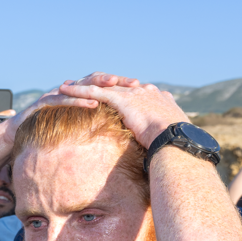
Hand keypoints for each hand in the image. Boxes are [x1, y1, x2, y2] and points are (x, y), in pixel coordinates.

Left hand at [57, 73, 187, 148]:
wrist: (175, 141)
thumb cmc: (176, 147)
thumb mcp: (170, 141)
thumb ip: (163, 140)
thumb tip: (162, 154)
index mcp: (160, 100)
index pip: (139, 95)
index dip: (125, 96)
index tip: (116, 98)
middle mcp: (146, 92)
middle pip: (119, 87)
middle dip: (103, 86)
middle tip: (88, 87)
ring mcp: (133, 94)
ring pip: (103, 86)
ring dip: (84, 86)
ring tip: (67, 86)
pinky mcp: (121, 99)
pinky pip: (94, 92)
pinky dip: (79, 91)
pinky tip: (65, 90)